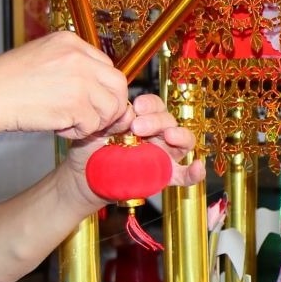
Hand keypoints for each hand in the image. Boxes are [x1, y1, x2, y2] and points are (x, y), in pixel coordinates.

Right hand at [0, 32, 129, 140]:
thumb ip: (70, 66)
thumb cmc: (7, 84)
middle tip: (97, 120)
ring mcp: (80, 79)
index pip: (106, 65)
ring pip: (111, 107)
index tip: (94, 103)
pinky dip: (78, 132)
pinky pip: (93, 124)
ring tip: (70, 123)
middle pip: (118, 84)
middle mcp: (78, 56)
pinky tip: (59, 128)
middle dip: (112, 106)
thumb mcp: (42, 58)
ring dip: (95, 121)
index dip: (103, 89)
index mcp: (70, 41)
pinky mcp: (76, 104)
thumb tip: (96, 86)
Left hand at [63, 93, 205, 209]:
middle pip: (168, 121)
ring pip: (183, 142)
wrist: (82, 177)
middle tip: (138, 126)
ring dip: (180, 136)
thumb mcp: (98, 130)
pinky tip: (197, 167)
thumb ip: (113, 121)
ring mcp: (163, 156)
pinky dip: (195, 172)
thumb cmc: (91, 149)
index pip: (155, 106)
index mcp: (143, 120)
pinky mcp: (164, 177)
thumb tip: (128, 114)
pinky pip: (185, 175)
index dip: (150, 104)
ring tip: (169, 136)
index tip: (136, 107)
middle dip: (157, 120)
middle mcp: (156, 135)